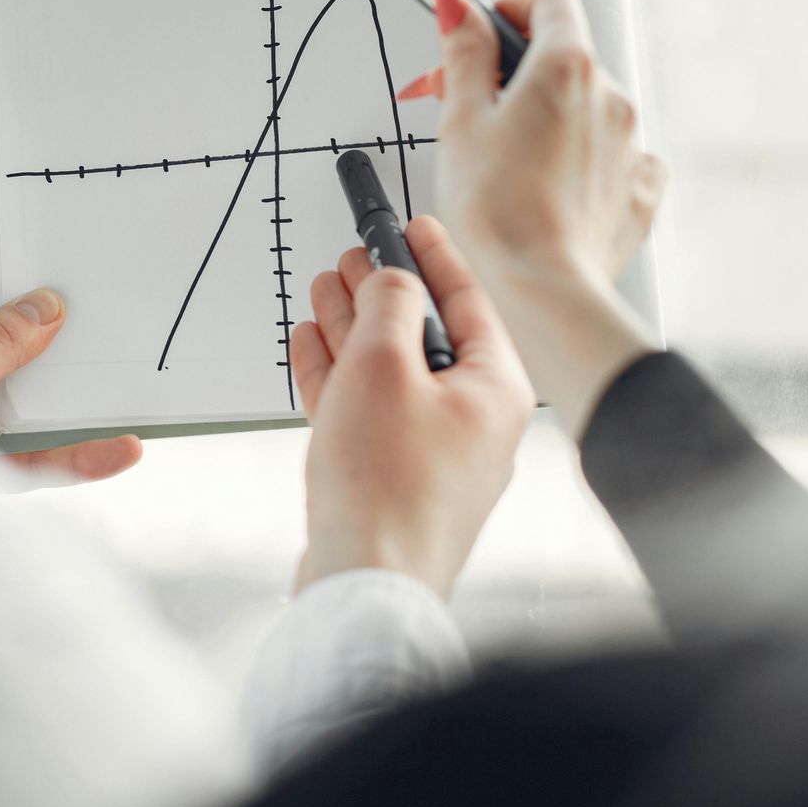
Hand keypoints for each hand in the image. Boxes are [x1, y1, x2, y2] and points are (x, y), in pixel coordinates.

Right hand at [290, 217, 534, 597]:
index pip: (467, 301)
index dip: (434, 256)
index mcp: (495, 389)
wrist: (366, 582)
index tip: (412, 224)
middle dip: (381, 293)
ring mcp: (434, 456)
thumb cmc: (388, 486)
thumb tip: (393, 279)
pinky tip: (313, 348)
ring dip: (353, 330)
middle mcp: (473, 422)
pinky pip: (369, 413)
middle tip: (351, 259)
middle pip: (424, 336)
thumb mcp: (384, 365)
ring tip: (323, 292)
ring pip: (390, 374)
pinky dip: (339, 377)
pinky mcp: (394, 481)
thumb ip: (389, 306)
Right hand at [414, 0, 666, 435]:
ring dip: (541, 120)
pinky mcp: (635, 190)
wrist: (543, 290)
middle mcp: (609, 98)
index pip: (547, 2)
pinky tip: (545, 187)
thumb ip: (462, 51)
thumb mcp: (460, 119)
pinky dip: (577, 162)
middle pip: (560, 58)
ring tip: (499, 162)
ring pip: (580, 110)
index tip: (472, 34)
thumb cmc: (500, 214)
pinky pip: (608, 157)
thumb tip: (455, 0)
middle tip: (460, 107)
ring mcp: (629, 145)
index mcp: (567, 67)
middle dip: (509, 74)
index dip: (505, 10)